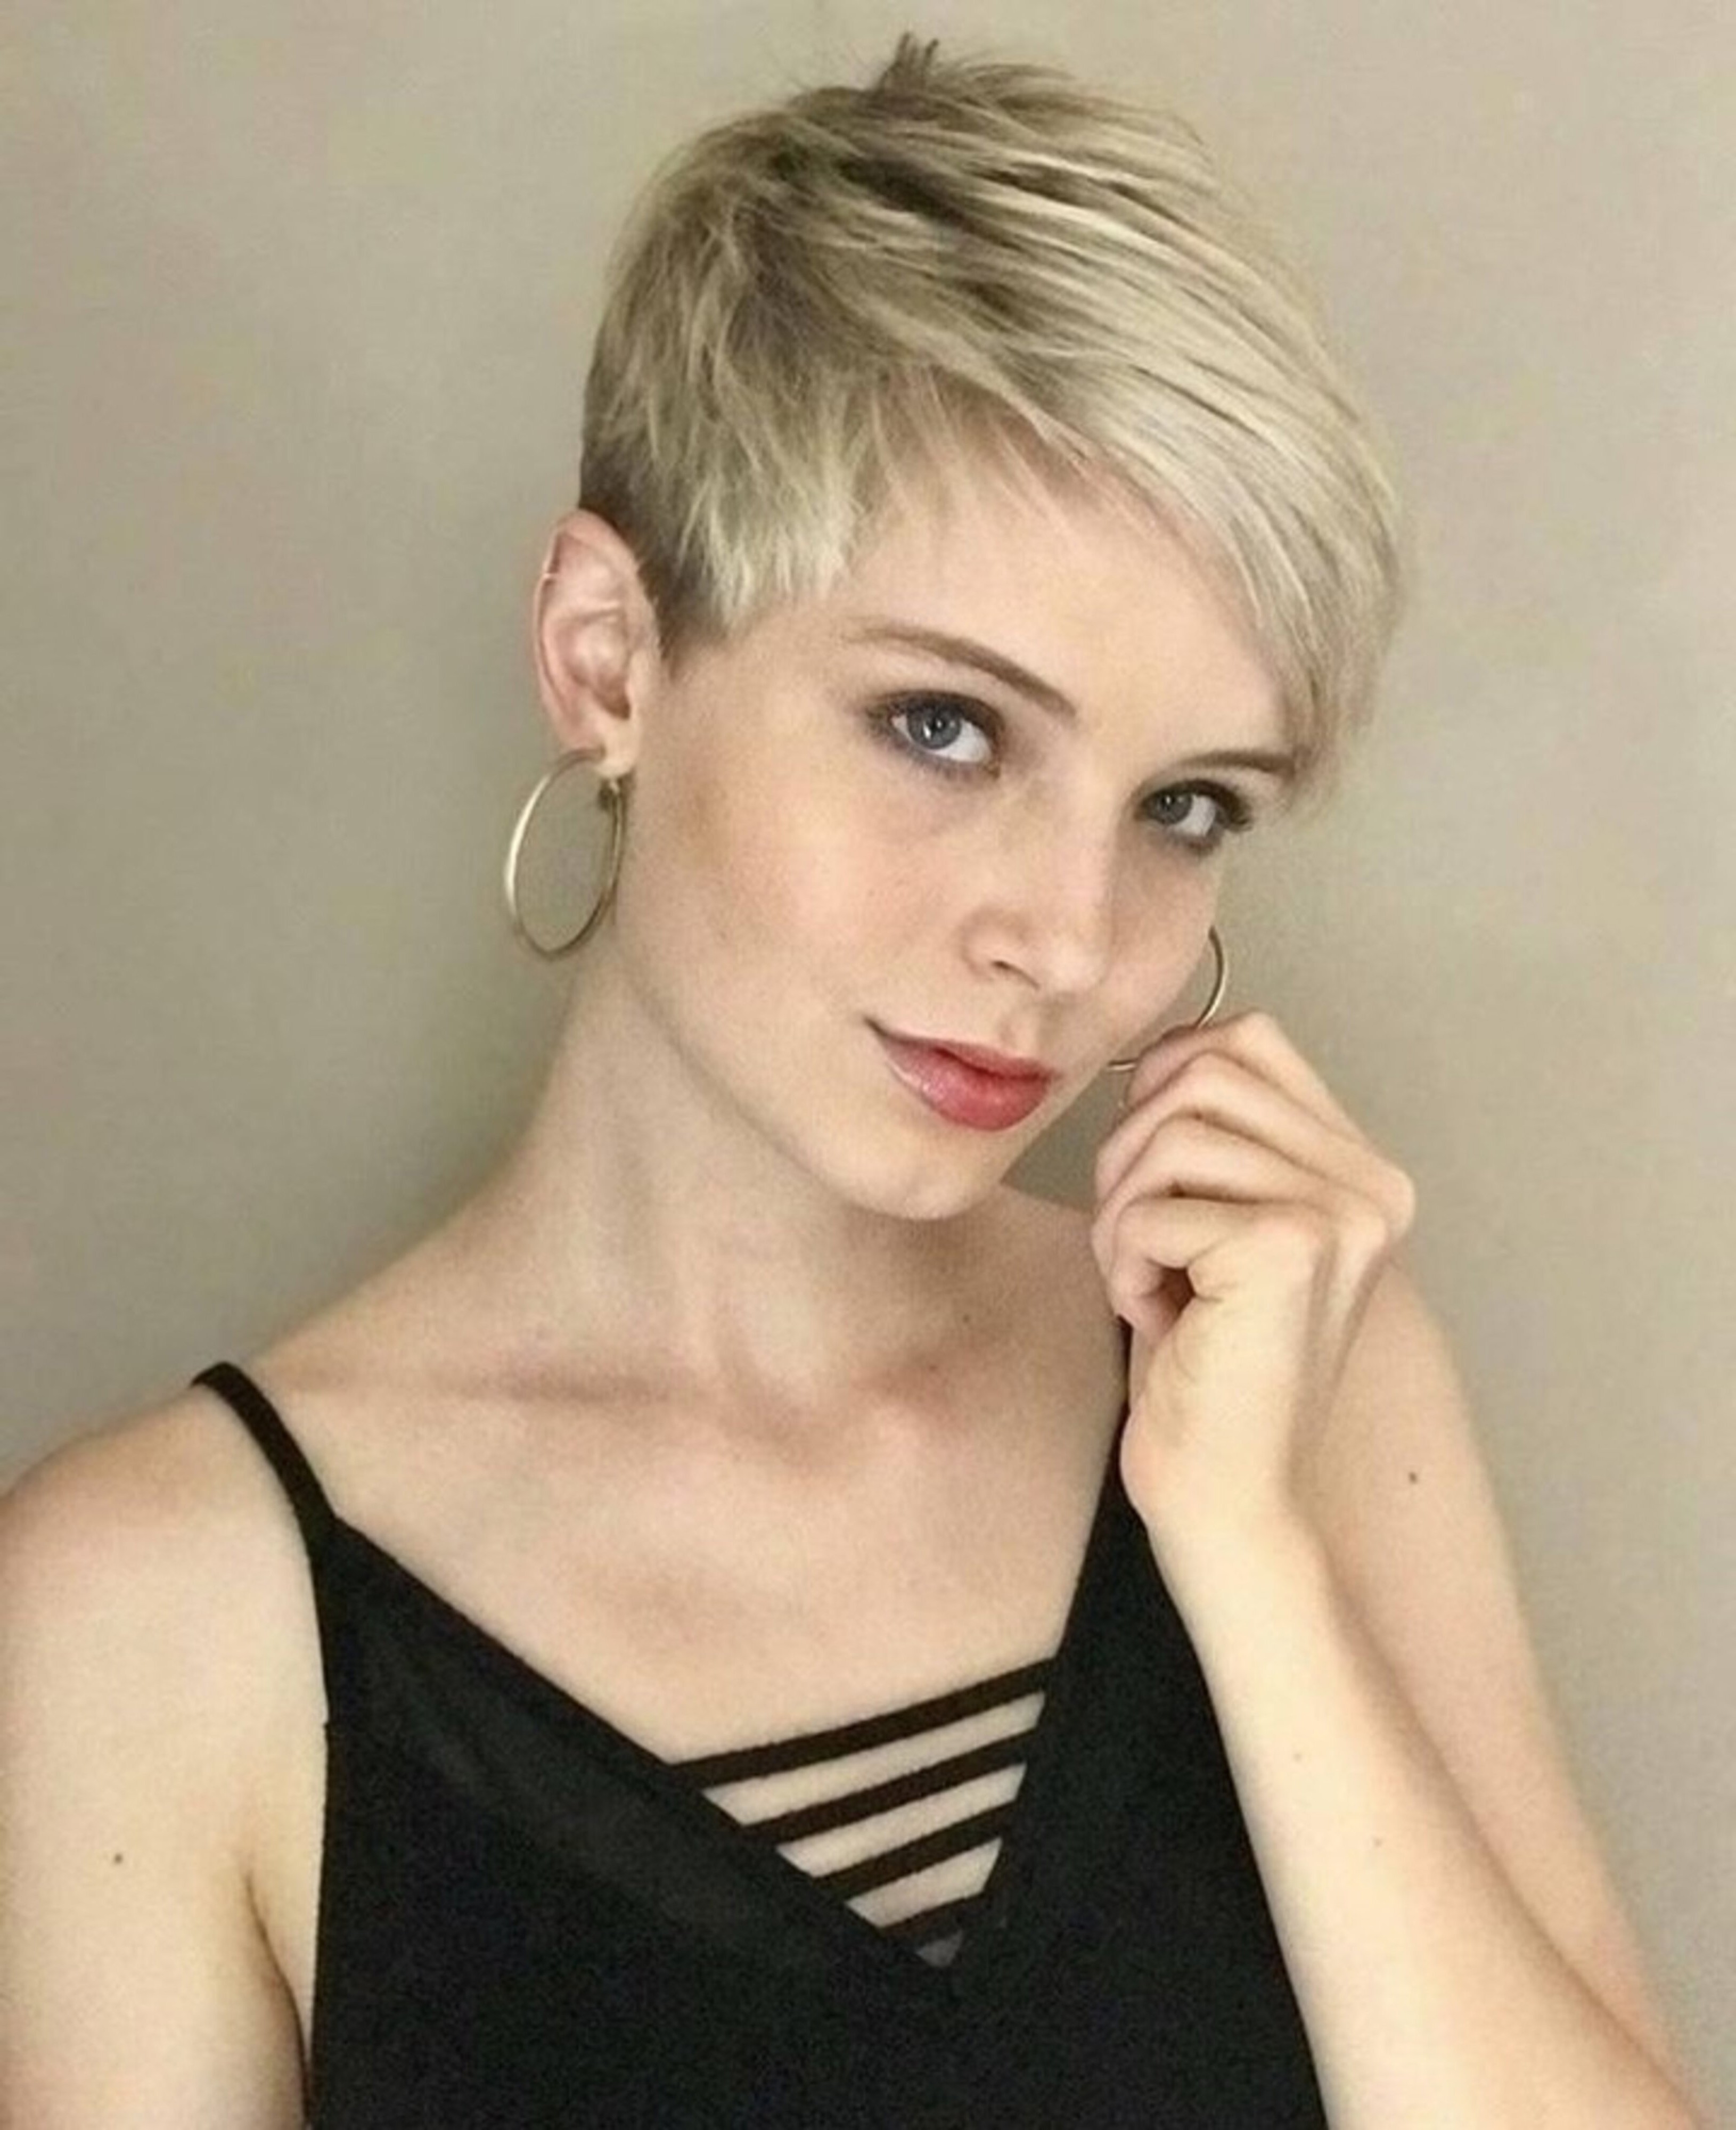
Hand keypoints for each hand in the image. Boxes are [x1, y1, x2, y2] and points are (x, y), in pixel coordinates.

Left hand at [1090, 1009, 1416, 1549]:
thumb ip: (1216, 1131)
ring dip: (1123, 1216)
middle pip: (1200, 1072)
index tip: (1154, 1174)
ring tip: (1150, 1286)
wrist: (1224, 1490)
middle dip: (1132, 1153)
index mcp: (1362, 1169)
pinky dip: (1125, 1264)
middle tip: (1138, 1243)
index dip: (1166, 1083)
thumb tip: (1161, 1052)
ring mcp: (1340, 1214)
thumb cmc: (1203, 1360)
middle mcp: (1372, 1184)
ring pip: (1168, 1135)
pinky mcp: (1287, 1249)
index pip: (1247, 1037)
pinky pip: (1152, 1207)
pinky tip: (1161, 1322)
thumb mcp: (1217, 1221)